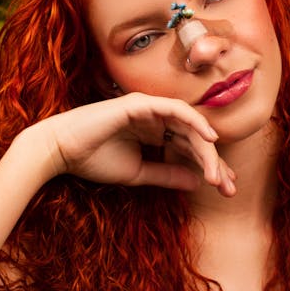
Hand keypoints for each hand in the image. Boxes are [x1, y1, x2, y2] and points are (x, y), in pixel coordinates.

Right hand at [38, 93, 235, 195]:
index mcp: (156, 134)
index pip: (190, 148)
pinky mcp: (140, 103)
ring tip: (219, 173)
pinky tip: (209, 138)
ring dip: (206, 149)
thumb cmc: (95, 160)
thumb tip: (197, 182)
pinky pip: (174, 109)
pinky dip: (193, 121)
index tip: (226, 187)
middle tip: (228, 187)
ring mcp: (149, 109)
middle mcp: (157, 119)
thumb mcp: (139, 173)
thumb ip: (167, 174)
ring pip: (189, 126)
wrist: (61, 151)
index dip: (210, 166)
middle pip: (195, 138)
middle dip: (214, 163)